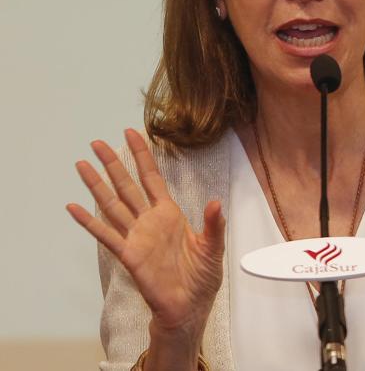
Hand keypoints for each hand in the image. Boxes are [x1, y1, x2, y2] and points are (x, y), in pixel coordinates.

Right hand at [66, 129, 224, 342]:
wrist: (189, 307)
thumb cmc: (201, 277)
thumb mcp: (213, 247)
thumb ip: (213, 224)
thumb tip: (215, 202)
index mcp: (169, 214)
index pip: (152, 178)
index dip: (142, 157)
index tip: (132, 133)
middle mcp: (149, 221)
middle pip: (127, 186)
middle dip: (113, 164)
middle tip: (97, 142)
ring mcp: (136, 236)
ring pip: (112, 205)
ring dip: (96, 186)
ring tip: (81, 165)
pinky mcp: (129, 255)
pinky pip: (106, 235)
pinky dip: (89, 222)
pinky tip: (73, 207)